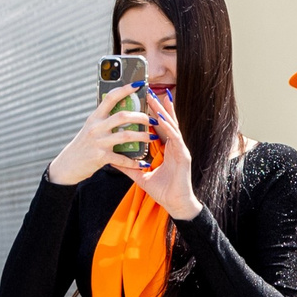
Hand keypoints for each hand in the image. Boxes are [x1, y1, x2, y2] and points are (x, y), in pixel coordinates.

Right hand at [47, 87, 153, 187]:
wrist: (69, 164)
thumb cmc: (85, 145)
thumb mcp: (91, 127)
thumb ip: (105, 119)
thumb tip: (123, 109)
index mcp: (95, 117)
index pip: (110, 98)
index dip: (125, 90)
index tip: (139, 84)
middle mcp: (96, 127)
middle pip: (123, 116)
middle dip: (141, 117)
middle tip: (153, 120)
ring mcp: (98, 142)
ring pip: (126, 136)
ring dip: (143, 136)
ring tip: (153, 137)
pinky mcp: (100, 157)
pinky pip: (122, 158)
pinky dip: (134, 162)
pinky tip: (143, 163)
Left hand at [106, 88, 200, 218]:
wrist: (175, 204)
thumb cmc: (162, 191)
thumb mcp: (140, 176)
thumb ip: (128, 166)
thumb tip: (112, 160)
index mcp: (165, 149)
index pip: (159, 127)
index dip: (153, 114)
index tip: (145, 101)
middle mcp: (174, 147)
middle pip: (166, 122)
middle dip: (158, 107)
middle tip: (149, 92)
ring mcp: (180, 150)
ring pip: (172, 126)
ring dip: (164, 112)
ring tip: (156, 99)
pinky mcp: (183, 156)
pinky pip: (175, 138)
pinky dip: (168, 128)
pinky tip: (162, 119)